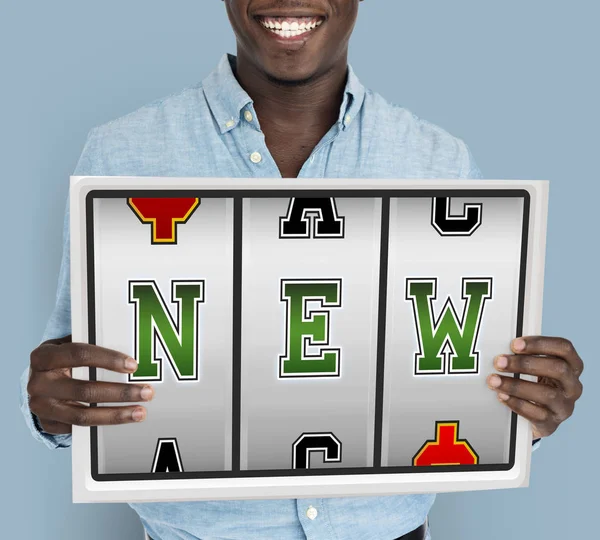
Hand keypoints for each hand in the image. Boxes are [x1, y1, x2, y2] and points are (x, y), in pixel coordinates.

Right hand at [28, 335, 153, 434]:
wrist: (38, 380)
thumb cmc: (62, 359)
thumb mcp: (69, 345)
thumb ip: (92, 344)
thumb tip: (128, 351)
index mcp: (43, 356)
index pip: (79, 354)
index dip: (108, 359)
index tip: (133, 365)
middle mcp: (38, 383)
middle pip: (85, 391)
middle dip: (120, 392)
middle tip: (147, 392)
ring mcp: (41, 406)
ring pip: (83, 416)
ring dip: (116, 415)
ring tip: (140, 412)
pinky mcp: (47, 424)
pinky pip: (78, 428)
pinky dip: (102, 425)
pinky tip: (122, 418)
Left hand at [487, 336, 583, 438]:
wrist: (538, 416)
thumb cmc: (536, 383)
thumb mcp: (536, 367)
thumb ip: (525, 356)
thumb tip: (500, 346)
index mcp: (572, 366)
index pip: (564, 348)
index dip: (539, 343)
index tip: (514, 344)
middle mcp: (573, 386)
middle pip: (558, 369)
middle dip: (524, 364)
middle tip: (499, 362)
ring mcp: (565, 406)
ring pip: (547, 394)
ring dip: (516, 386)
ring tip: (494, 381)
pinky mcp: (552, 424)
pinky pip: (537, 414)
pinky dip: (516, 404)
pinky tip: (502, 396)